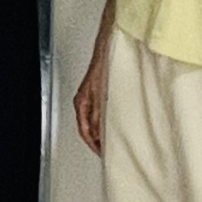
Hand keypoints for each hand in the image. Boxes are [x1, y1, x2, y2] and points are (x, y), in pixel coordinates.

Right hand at [73, 38, 110, 157]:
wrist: (110, 47)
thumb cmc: (104, 65)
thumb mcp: (100, 94)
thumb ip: (98, 114)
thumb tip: (100, 132)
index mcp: (81, 103)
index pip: (84, 130)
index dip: (94, 144)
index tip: (103, 153)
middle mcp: (86, 101)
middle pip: (90, 127)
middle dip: (99, 139)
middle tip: (109, 150)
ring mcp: (94, 96)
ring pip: (97, 119)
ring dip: (104, 129)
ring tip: (116, 138)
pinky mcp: (103, 92)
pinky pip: (104, 111)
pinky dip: (109, 119)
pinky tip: (120, 121)